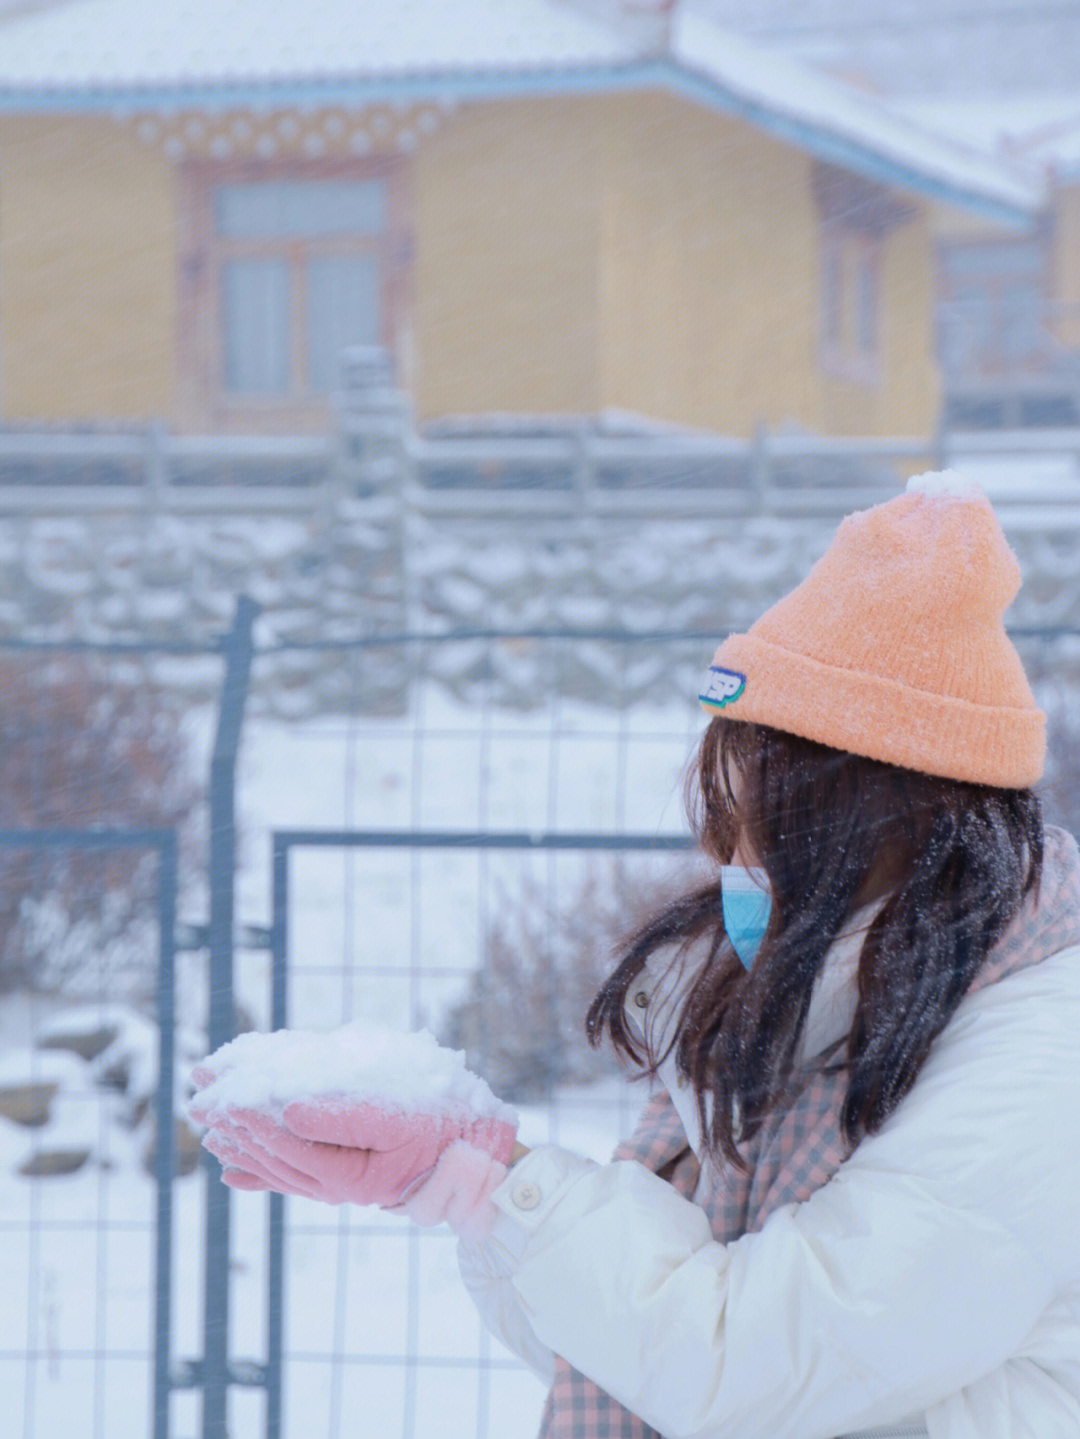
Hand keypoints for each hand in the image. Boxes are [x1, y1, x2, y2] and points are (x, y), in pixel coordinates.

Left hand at [190, 1072, 516, 1228]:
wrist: (477, 1161)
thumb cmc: (443, 1127)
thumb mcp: (398, 1114)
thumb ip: (343, 1114)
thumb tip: (288, 1109)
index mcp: (346, 1173)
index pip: (285, 1143)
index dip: (251, 1115)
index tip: (222, 1089)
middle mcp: (335, 1185)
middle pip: (272, 1155)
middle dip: (233, 1123)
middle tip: (198, 1094)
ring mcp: (338, 1184)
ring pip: (277, 1165)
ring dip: (240, 1142)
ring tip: (207, 1121)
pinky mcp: (345, 1177)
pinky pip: (294, 1178)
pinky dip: (260, 1173)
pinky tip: (232, 1172)